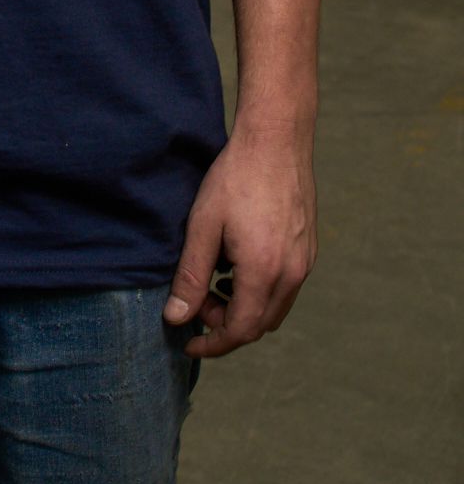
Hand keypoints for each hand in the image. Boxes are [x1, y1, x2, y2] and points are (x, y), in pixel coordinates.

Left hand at [164, 123, 316, 358]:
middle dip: (225, 324)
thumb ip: (190, 276)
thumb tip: (177, 318)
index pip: (240, 331)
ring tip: (214, 282)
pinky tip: (238, 267)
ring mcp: (304, 263)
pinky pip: (286, 289)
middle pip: (259, 326)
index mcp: (264, 273)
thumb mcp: (203, 226)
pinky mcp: (308, 250)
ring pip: (274, 310)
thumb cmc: (236, 178)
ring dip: (244, 309)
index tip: (188, 340)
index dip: (212, 343)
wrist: (276, 140)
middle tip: (196, 300)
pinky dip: (261, 293)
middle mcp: (291, 274)